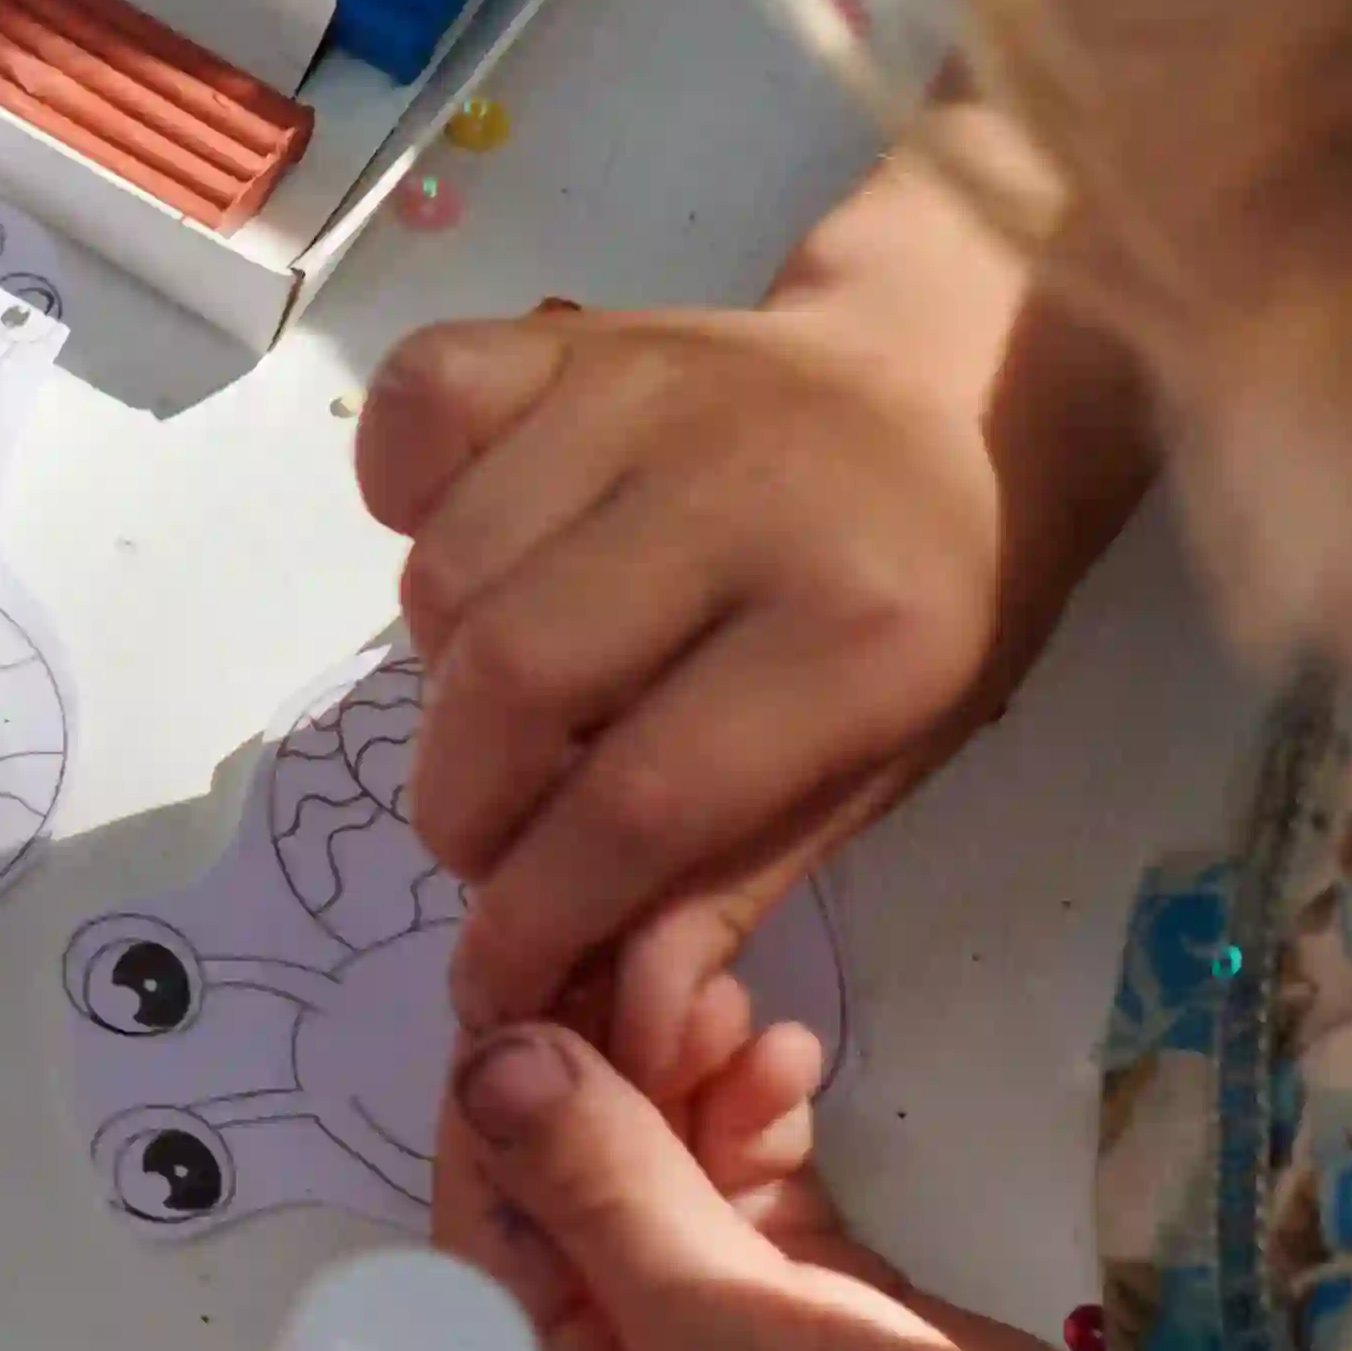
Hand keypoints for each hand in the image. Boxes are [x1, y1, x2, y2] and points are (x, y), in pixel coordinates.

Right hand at [360, 158, 1142, 1052]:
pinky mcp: (573, 333)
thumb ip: (736, 880)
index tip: (493, 976)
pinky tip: (468, 548)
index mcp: (859, 634)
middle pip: (521, 678)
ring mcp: (646, 395)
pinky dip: (399, 494)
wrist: (952, 388)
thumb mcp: (884, 763)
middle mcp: (746, 500)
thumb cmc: (929, 599)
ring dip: (442, 672)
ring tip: (503, 701)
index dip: (541, 912)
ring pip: (448, 566)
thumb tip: (614, 1017)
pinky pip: (417, 408)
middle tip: (482, 841)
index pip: (646, 801)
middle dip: (466, 803)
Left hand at [440, 1022, 1143, 1350]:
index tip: (530, 966)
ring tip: (740, 1005)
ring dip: (693, 1075)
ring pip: (660, 1160)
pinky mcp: (798, 1293)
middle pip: (569, 1177)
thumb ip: (603, 1190)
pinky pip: (746, 1178)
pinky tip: (791, 1058)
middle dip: (611, 1065)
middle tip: (661, 970)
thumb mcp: (718, 1326)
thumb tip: (492, 1055)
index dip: (502, 1093)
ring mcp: (704, 1318)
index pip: (482, 1222)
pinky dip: (760, 1114)